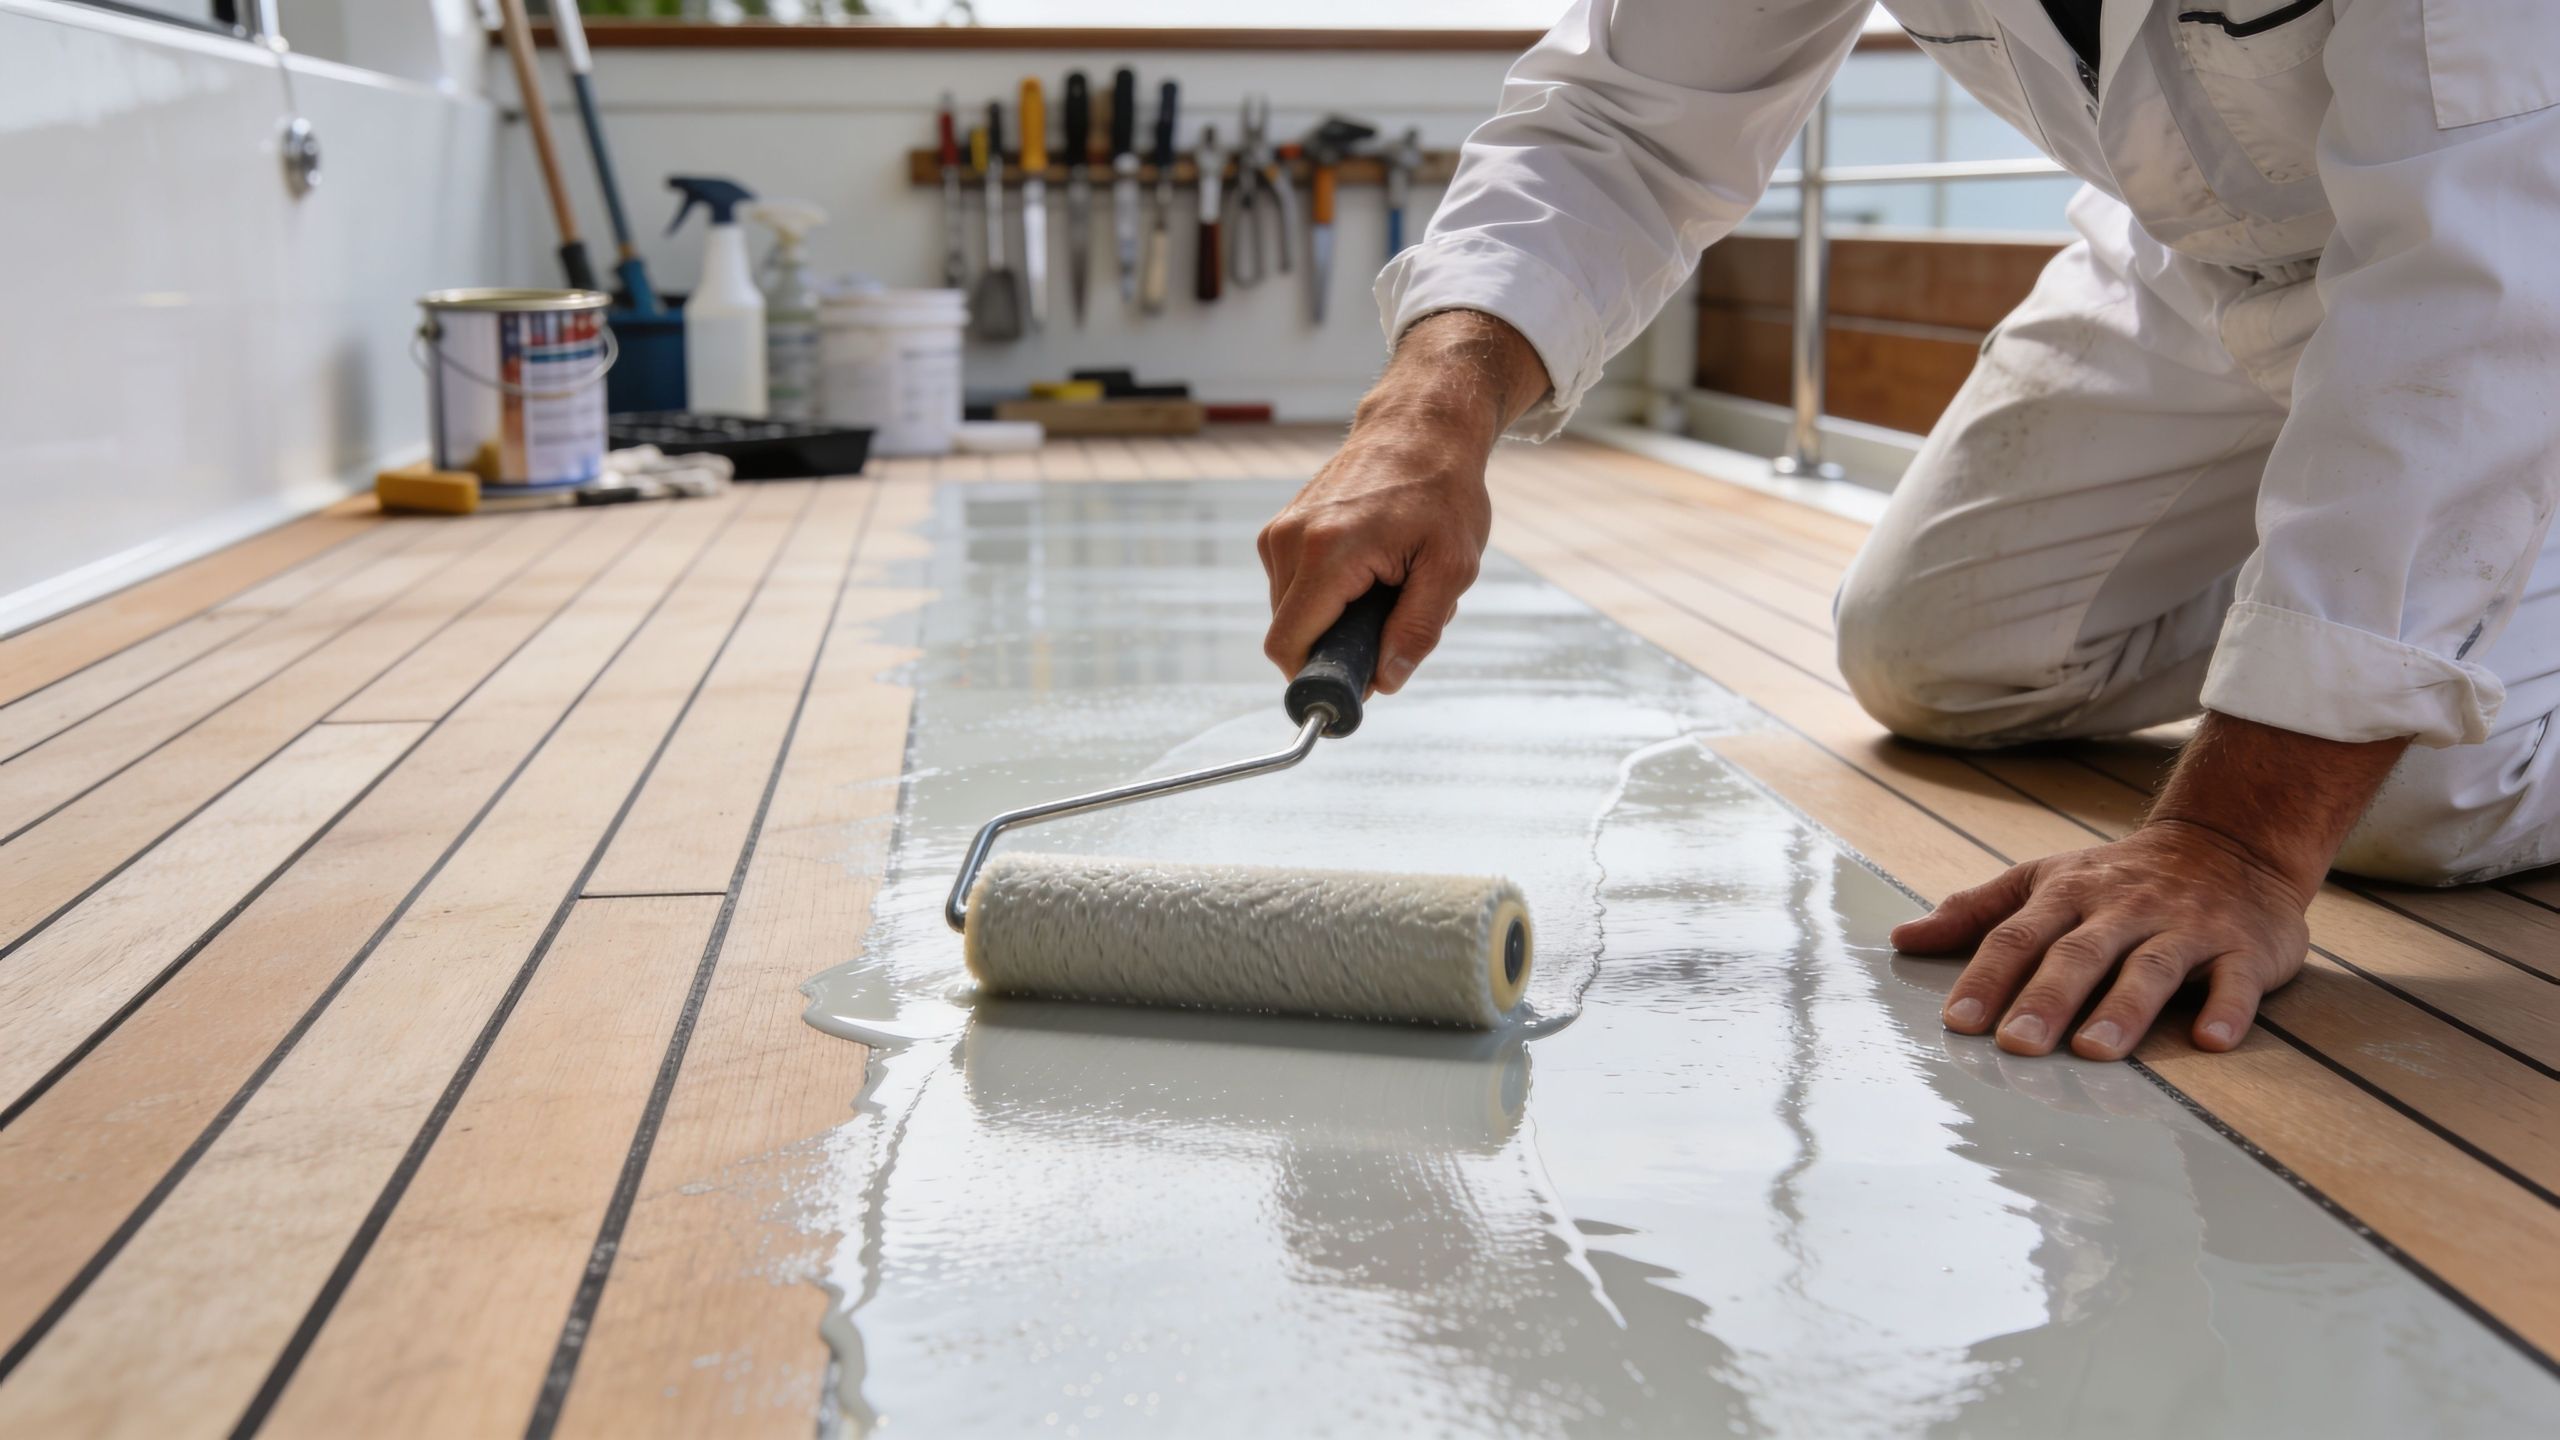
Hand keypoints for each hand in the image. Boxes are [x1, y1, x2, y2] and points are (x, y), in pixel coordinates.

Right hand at [1258, 310, 1548, 692]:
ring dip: (1336, 619)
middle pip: (1290, 634)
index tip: (1356, 684)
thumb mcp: (1452, 566)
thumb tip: (1385, 681)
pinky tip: (1370, 568)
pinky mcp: (1281, 528)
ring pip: (1292, 613)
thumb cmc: (1442, 488)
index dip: (1318, 678)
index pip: (1288, 645)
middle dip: (1338, 645)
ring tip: (1386, 585)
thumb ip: (1417, 630)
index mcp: (1328, 552)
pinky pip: (1295, 588)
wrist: (1421, 423)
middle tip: (1392, 620)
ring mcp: (1279, 532)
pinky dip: (1330, 595)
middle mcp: (1289, 541)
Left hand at [1893, 819, 2314, 1059]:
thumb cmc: (2117, 877)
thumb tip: (1902, 938)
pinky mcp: (2243, 948)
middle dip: (2045, 999)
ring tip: (2094, 1051)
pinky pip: (2235, 980)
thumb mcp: (2043, 881)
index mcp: (2069, 894)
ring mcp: (2185, 928)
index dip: (1987, 977)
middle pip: (2079, 955)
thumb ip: (1976, 913)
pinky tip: (2210, 1040)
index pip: (2018, 936)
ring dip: (2123, 1010)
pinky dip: (2226, 1008)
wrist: (2227, 842)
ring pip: (2151, 968)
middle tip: (2015, 1046)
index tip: (1958, 1021)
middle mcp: (2123, 910)